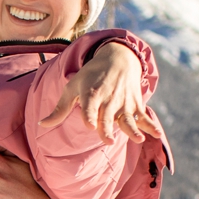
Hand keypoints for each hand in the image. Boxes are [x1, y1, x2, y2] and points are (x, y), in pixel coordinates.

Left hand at [41, 41, 161, 141]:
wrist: (117, 58)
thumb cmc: (90, 76)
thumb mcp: (72, 88)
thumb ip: (59, 110)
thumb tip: (41, 125)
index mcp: (91, 94)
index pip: (89, 107)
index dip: (89, 116)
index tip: (89, 125)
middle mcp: (108, 99)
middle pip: (107, 116)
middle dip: (107, 127)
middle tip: (107, 140)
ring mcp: (123, 102)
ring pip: (128, 118)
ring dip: (133, 129)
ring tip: (138, 139)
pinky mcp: (135, 104)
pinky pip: (143, 116)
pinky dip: (151, 125)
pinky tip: (157, 134)